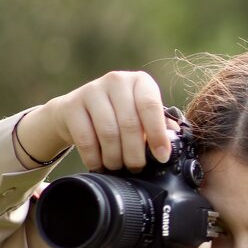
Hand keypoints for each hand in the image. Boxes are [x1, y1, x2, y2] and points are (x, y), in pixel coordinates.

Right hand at [16, 71, 174, 170]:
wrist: (75, 111)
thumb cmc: (118, 115)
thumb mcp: (142, 115)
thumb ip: (160, 126)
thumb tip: (176, 143)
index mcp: (140, 82)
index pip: (151, 106)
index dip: (158, 135)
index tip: (162, 157)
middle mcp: (116, 81)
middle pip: (129, 124)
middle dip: (136, 153)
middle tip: (137, 167)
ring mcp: (91, 90)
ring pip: (108, 133)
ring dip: (115, 157)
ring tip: (118, 167)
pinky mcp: (71, 105)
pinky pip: (86, 139)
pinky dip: (95, 158)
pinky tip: (100, 164)